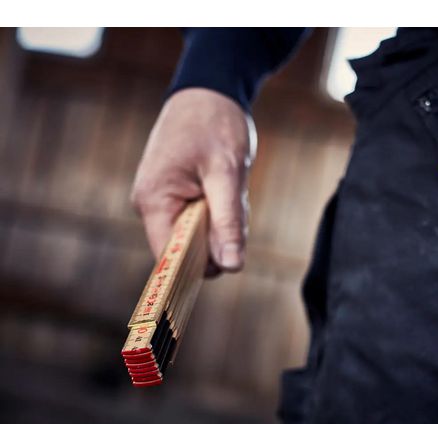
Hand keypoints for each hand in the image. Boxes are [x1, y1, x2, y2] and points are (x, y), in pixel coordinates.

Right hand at [131, 88, 253, 274]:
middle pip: (187, 249)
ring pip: (198, 234)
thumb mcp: (227, 173)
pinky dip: (220, 209)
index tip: (231, 254)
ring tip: (229, 186)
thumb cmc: (215, 125)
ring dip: (222, 220)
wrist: (209, 90)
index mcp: (154, 201)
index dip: (200, 266)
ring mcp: (161, 199)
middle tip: (233, 200)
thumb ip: (229, 221)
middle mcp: (150, 204)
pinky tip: (225, 185)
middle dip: (219, 236)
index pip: (169, 259)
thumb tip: (232, 265)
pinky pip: (200, 218)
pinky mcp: (175, 193)